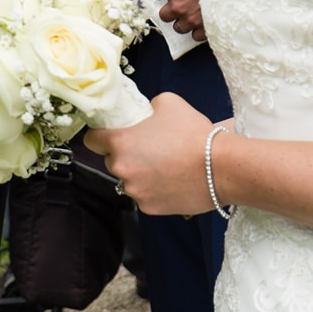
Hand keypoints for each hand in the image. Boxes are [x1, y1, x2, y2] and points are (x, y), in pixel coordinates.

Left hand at [79, 92, 217, 216]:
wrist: (221, 167)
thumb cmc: (194, 133)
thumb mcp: (167, 102)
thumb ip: (147, 107)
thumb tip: (144, 113)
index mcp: (120, 143)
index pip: (91, 140)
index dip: (100, 135)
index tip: (109, 134)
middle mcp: (122, 169)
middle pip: (111, 161)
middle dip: (124, 155)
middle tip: (147, 148)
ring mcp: (136, 191)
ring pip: (128, 180)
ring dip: (139, 174)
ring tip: (164, 165)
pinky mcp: (150, 208)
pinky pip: (144, 196)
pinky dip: (153, 190)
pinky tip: (171, 180)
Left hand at [151, 0, 212, 39]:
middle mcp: (178, 5)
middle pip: (164, 15)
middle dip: (170, 9)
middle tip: (179, 3)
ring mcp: (191, 18)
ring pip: (178, 27)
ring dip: (182, 21)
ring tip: (191, 14)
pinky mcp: (205, 26)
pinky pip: (196, 36)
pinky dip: (198, 30)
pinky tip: (202, 22)